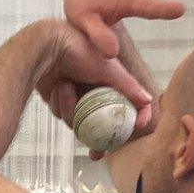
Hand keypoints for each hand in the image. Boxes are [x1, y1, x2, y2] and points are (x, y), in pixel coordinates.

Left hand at [33, 19, 151, 132]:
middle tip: (95, 145)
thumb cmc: (78, 49)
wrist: (45, 47)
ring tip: (66, 85)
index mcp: (110, 83)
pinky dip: (60, 103)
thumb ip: (128, 85)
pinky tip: (57, 86)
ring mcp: (78, 98)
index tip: (137, 126)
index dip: (136, 119)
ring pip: (80, 121)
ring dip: (72, 107)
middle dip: (97, 135)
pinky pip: (63, 115)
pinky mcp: (60, 102)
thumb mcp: (108, 68)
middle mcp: (95, 92)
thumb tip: (148, 100)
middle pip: (103, 123)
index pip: (129, 106)